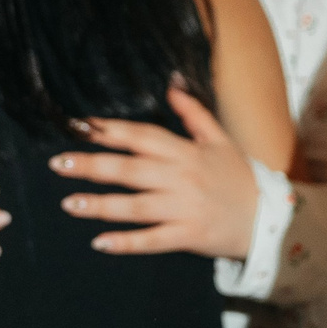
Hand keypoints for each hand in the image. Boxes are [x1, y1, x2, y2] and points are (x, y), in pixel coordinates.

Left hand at [52, 87, 261, 259]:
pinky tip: (100, 242)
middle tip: (59, 163)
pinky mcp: (187, 236)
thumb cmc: (238, 178)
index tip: (81, 126)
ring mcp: (184, 209)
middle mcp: (182, 178)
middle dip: (93, 165)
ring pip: (136, 206)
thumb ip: (194, 113)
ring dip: (101, 205)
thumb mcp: (221, 140)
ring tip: (69, 203)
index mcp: (187, 152)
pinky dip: (126, 242)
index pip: (143, 136)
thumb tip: (171, 85)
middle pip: (131, 170)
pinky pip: (152, 240)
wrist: (267, 219)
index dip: (111, 130)